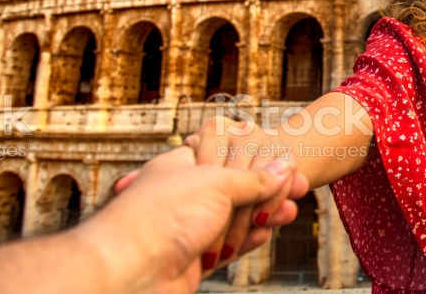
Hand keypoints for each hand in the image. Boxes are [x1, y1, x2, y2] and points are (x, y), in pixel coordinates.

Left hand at [80, 145, 296, 293]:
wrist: (128, 273)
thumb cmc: (164, 216)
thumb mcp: (218, 183)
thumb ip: (254, 178)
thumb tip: (284, 167)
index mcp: (181, 164)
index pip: (224, 153)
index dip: (256, 158)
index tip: (284, 161)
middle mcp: (183, 194)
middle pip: (233, 187)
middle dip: (265, 189)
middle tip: (297, 187)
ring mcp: (187, 227)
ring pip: (233, 217)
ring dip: (262, 214)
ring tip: (290, 211)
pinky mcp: (192, 258)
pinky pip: (227, 244)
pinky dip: (249, 238)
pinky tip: (269, 232)